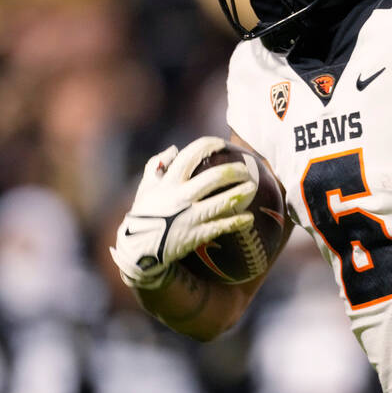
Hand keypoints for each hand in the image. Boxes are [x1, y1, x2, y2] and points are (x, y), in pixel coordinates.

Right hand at [110, 137, 256, 288]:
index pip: (190, 156)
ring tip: (252, 188)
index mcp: (168, 182)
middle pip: (213, 178)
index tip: (221, 144)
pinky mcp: (196, 234)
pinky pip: (221, 226)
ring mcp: (189, 216)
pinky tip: (249, 218)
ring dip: (239, 193)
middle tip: (245, 169)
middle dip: (233, 171)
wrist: (139, 249)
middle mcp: (180, 197)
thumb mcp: (146, 188)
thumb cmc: (144, 214)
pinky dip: (236, 222)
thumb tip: (173, 149)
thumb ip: (155, 166)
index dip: (208, 146)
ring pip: (221, 202)